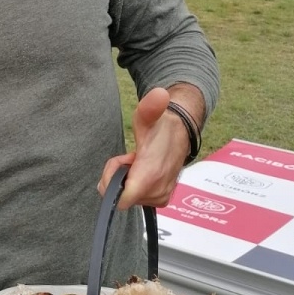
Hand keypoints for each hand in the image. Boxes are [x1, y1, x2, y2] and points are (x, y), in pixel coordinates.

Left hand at [97, 86, 197, 208]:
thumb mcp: (148, 115)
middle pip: (121, 195)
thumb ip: (149, 107)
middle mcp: (158, 192)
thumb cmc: (160, 126)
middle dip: (120, 174)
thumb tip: (160, 94)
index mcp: (152, 176)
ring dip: (128, 177)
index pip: (122, 200)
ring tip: (139, 160)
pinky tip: (143, 168)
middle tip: (131, 156)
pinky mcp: (161, 200)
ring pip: (127, 196)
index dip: (113, 182)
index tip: (122, 160)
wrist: (180, 133)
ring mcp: (160, 198)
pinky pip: (135, 197)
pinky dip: (135, 182)